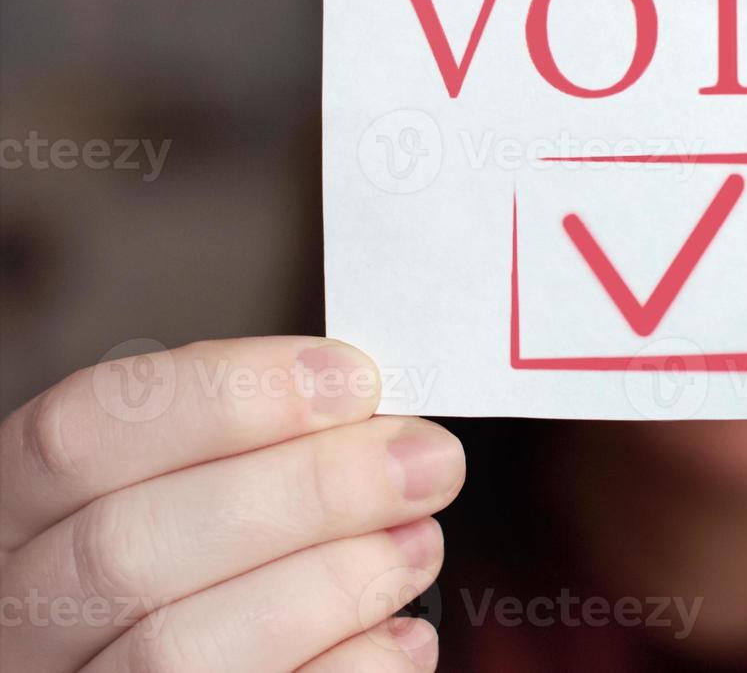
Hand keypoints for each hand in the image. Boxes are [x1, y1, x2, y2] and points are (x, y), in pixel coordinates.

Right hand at [0, 337, 464, 671]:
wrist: (213, 654)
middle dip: (309, 490)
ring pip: (180, 649)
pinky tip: (397, 632)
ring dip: (334, 582)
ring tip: (418, 543)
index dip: (225, 395)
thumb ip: (254, 444)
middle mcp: (19, 616)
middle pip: (133, 545)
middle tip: (427, 461)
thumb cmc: (205, 551)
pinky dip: (349, 668)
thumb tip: (375, 418)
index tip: (354, 379)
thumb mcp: (190, 479)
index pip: (80, 431)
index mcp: (20, 508)